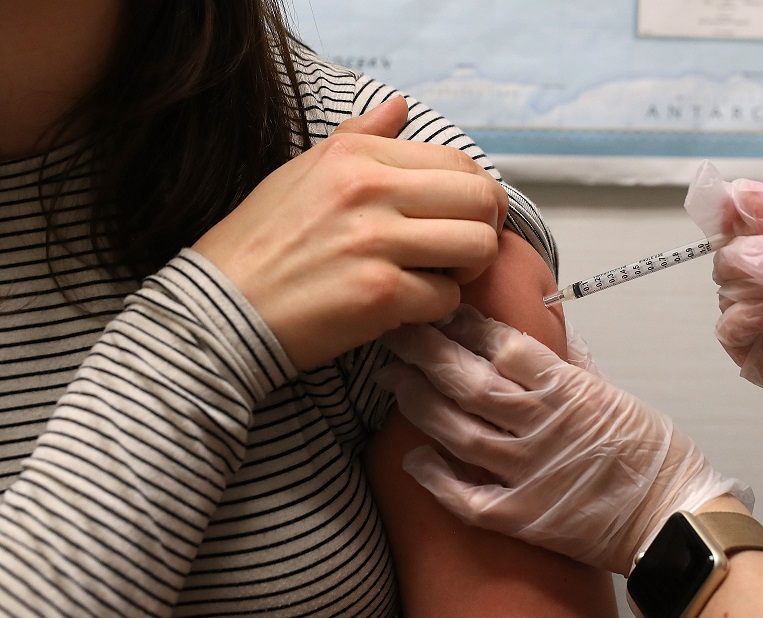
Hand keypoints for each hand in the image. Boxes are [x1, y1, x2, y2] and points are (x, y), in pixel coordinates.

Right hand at [192, 96, 507, 369]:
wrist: (221, 308)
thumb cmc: (263, 242)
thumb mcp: (304, 171)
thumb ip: (360, 137)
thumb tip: (400, 107)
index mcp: (356, 155)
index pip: (459, 161)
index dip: (476, 195)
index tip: (462, 218)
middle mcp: (370, 189)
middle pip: (481, 200)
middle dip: (485, 230)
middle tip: (461, 251)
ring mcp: (376, 242)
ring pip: (477, 248)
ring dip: (467, 270)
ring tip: (437, 276)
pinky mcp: (379, 294)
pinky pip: (447, 297)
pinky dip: (433, 308)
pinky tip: (405, 306)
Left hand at [375, 306, 749, 574]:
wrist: (674, 519)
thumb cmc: (654, 456)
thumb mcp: (618, 394)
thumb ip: (575, 365)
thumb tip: (550, 332)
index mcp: (569, 390)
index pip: (505, 345)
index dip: (466, 325)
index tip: (442, 311)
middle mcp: (543, 426)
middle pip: (470, 382)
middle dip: (425, 353)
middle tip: (395, 336)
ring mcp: (529, 473)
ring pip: (459, 430)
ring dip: (420, 404)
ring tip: (394, 382)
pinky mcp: (523, 516)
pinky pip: (467, 497)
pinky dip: (436, 478)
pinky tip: (412, 458)